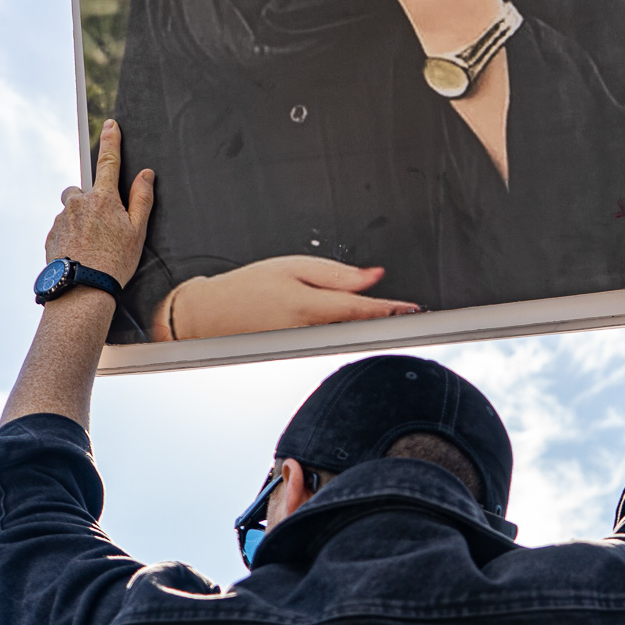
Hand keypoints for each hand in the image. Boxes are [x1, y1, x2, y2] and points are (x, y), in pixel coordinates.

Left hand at [46, 120, 153, 286]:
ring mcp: (62, 219)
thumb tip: (145, 175)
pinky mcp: (50, 235)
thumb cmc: (115, 263)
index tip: (110, 125)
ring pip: (70, 211)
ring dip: (79, 222)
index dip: (111, 141)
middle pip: (81, 190)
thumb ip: (142, 199)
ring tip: (92, 247)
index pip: (109, 162)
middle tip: (102, 226)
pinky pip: (61, 229)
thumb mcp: (138, 231)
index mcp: (103, 199)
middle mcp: (78, 203)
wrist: (83, 289)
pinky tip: (81, 255)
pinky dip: (70, 238)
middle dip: (88, 201)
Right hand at [155, 256, 420, 340]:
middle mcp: (308, 334)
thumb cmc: (248, 288)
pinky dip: (347, 339)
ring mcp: (303, 350)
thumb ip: (337, 274)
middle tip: (414, 317)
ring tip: (391, 321)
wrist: (210, 316)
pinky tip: (360, 332)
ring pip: (345, 341)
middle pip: (357, 331)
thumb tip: (375, 276)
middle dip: (384, 325)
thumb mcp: (293, 267)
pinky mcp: (298, 357)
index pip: (360, 310)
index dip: (390, 310)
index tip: (414, 310)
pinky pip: (329, 346)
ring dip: (368, 333)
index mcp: (308, 307)